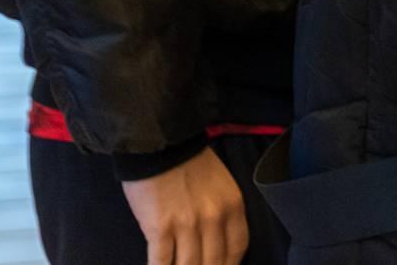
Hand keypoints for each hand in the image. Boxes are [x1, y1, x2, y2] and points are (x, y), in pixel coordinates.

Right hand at [121, 146, 247, 264]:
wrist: (161, 144)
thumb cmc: (190, 163)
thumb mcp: (221, 185)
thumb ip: (223, 213)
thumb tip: (215, 244)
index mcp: (233, 206)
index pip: (237, 249)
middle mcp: (214, 218)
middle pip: (214, 262)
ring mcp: (187, 225)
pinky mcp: (160, 228)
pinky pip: (162, 262)